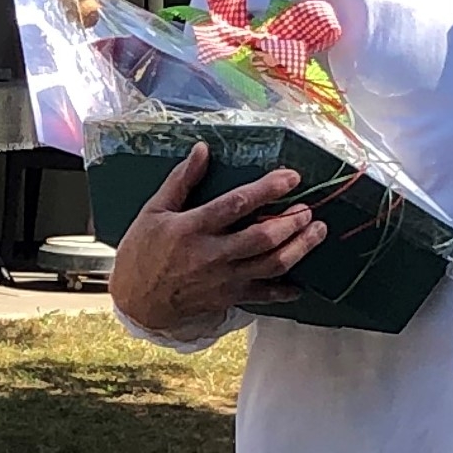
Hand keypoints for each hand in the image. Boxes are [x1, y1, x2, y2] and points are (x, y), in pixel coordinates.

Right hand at [108, 147, 324, 332]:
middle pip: (263, 237)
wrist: (136, 302)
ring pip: (271, 264)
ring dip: (299, 248)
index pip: (237, 204)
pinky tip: (300, 283)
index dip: (267, 189)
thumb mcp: (153, 211)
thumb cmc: (141, 254)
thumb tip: (202, 150)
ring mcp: (223, 279)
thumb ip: (181, 180)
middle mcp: (212, 254)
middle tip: (308, 209)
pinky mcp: (228, 297)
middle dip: (292, 222)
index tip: (291, 178)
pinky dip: (285, 291)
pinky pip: (264, 295)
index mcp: (192, 228)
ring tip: (317, 233)